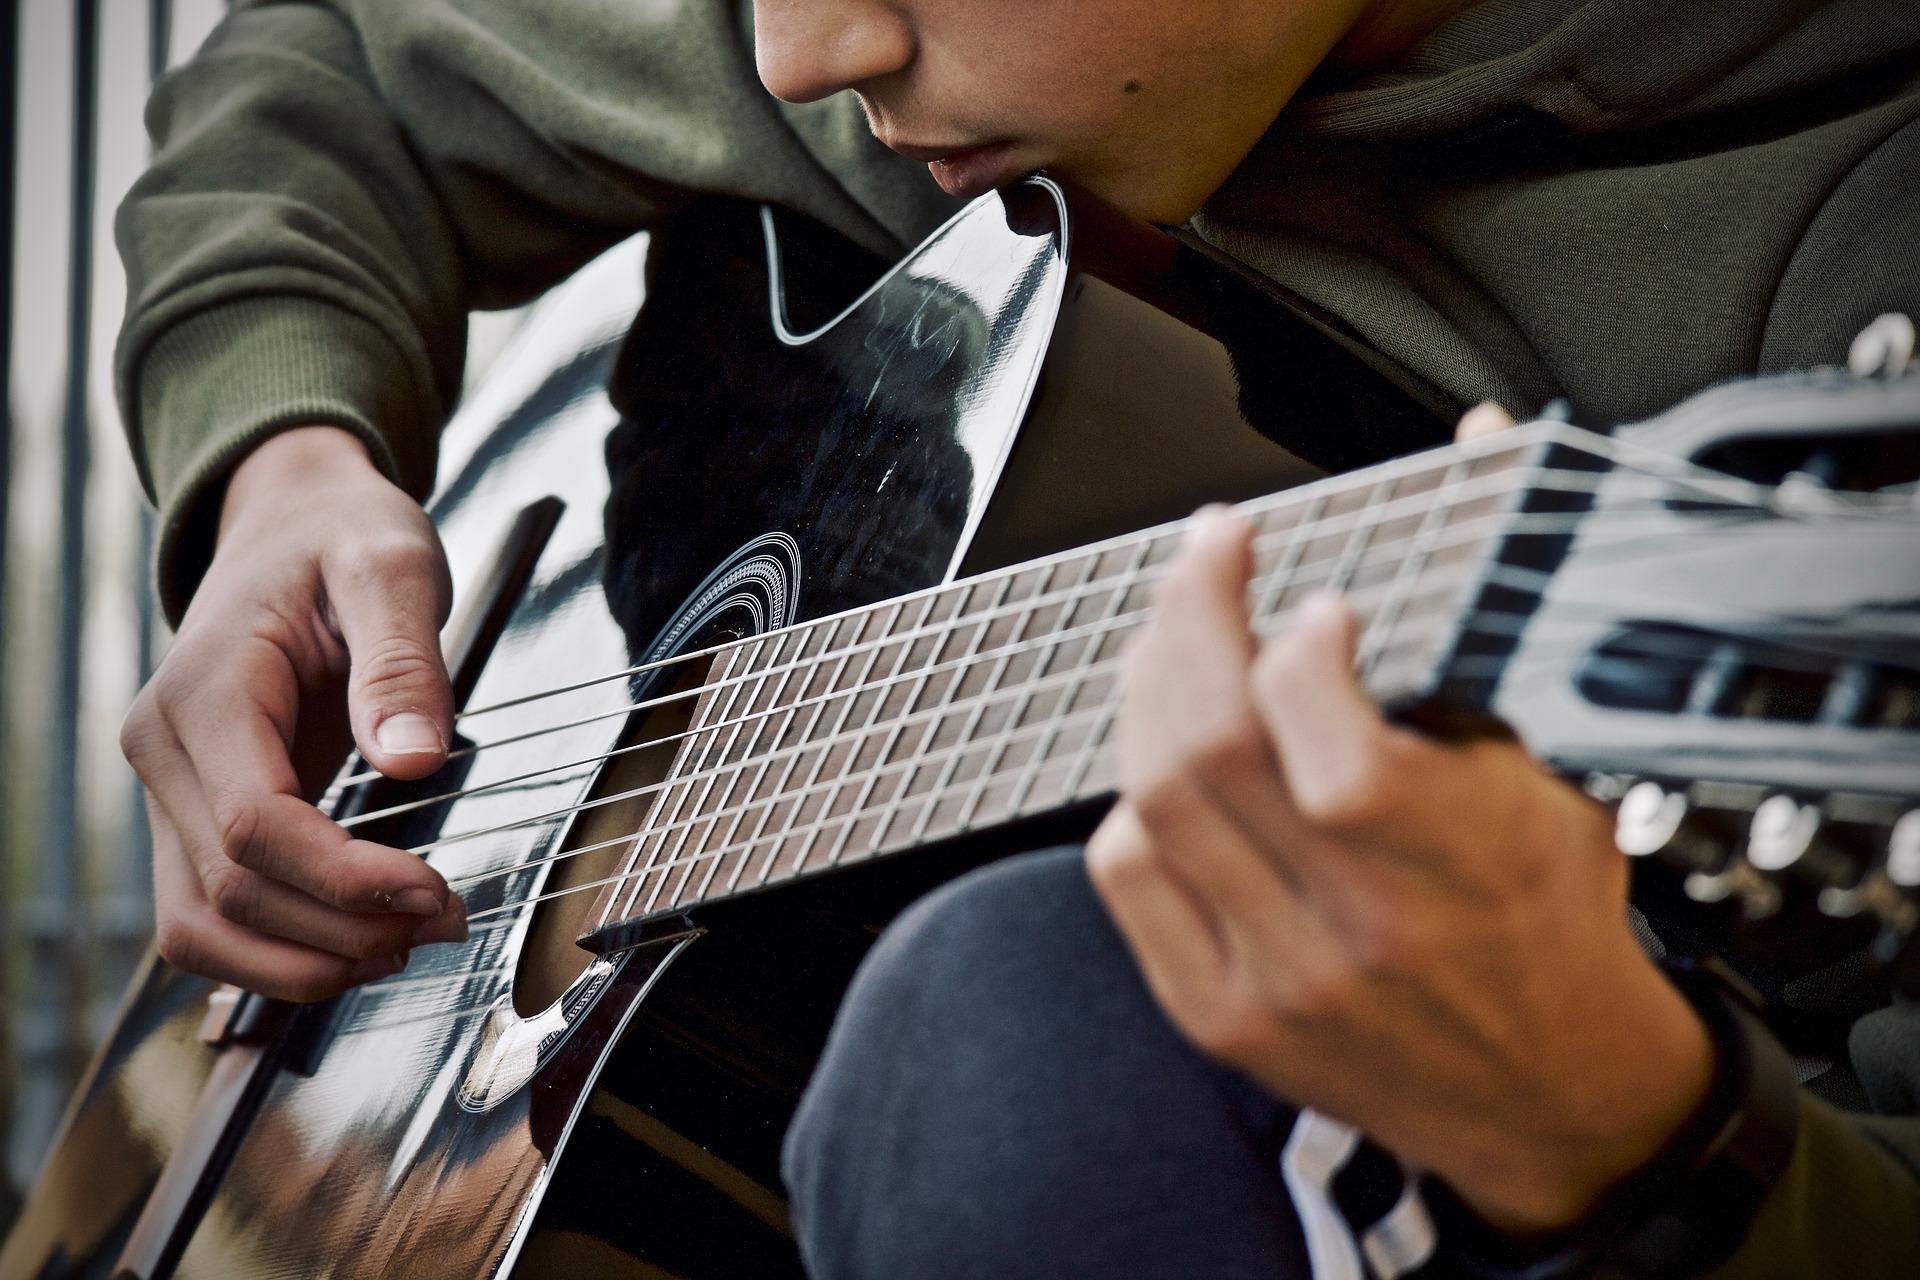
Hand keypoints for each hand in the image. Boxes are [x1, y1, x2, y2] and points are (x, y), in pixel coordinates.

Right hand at [121, 426, 467, 1001]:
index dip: (343, 879)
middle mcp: (164, 750)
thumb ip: (402, 661)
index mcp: (204, 690)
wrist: (295, 525)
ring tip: (404, 946)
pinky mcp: (195, 817)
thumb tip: (415, 759)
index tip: (433, 892)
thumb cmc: (342, 538)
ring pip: (200, 928)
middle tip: (446, 922)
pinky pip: (213, 916)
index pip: (255, 825)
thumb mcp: (391, 566)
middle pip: (229, 892)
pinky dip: (280, 952)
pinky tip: (362, 939)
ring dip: (302, 964)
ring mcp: (169, 791)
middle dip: (340, 930)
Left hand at [1085, 506, 1713, 1234]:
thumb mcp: (1557, 798)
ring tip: (1175, 633)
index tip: (1319, 608)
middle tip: (1209, 554)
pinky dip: (1131, 794)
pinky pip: (1127, 874)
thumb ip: (1461, 696)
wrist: (1549, 1096)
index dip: (1303, 652)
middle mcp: (1360, 929)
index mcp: (1464, 869)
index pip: (1335, 752)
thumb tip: (1392, 543)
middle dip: (1194, 615)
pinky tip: (1162, 753)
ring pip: (1155, 798)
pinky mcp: (1216, 1012)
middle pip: (1212, 748)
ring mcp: (1274, 977)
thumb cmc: (1549, 926)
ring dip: (1151, 687)